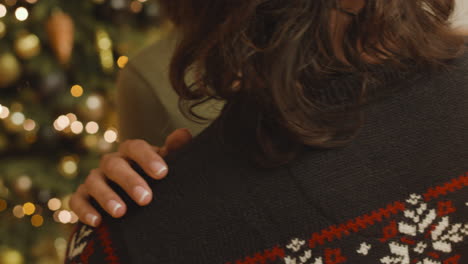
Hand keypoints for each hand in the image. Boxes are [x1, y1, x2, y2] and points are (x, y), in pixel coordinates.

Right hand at [70, 128, 191, 226]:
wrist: (132, 200)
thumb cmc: (151, 178)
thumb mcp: (164, 165)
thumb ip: (174, 150)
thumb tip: (183, 134)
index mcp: (131, 153)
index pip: (136, 147)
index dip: (148, 158)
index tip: (162, 173)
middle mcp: (111, 162)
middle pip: (114, 164)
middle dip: (129, 181)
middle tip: (146, 198)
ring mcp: (95, 179)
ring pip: (94, 181)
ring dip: (106, 196)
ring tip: (121, 212)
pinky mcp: (82, 197)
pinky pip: (77, 200)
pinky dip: (85, 210)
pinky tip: (97, 222)